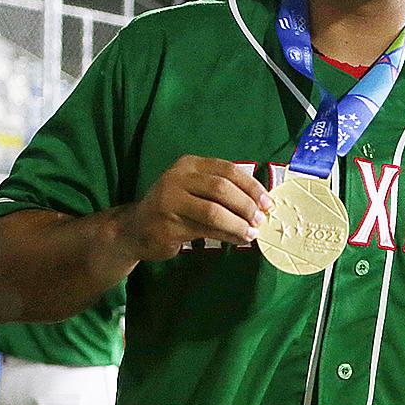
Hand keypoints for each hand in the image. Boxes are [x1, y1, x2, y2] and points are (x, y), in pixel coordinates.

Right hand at [116, 155, 270, 262]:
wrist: (135, 228)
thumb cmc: (174, 207)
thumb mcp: (195, 190)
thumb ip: (223, 192)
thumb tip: (261, 205)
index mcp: (189, 165)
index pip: (228, 170)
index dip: (252, 186)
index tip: (268, 202)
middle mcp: (177, 178)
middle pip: (221, 189)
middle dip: (246, 206)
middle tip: (261, 219)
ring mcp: (169, 201)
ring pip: (214, 212)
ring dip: (238, 224)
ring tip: (252, 233)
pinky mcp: (167, 226)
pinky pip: (205, 231)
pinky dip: (227, 236)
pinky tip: (237, 239)